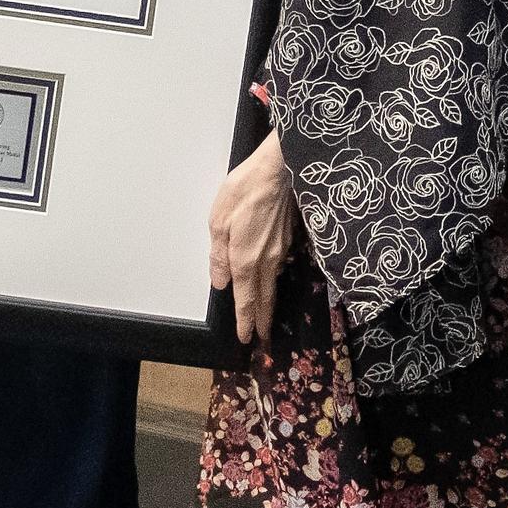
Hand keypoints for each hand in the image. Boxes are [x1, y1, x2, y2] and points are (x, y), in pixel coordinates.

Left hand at [208, 129, 294, 346]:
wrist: (279, 168)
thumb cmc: (245, 190)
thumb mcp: (218, 222)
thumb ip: (219, 257)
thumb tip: (220, 283)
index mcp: (245, 260)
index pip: (246, 300)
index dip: (245, 322)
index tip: (246, 339)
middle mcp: (266, 260)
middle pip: (264, 298)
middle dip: (261, 320)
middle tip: (261, 336)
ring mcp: (281, 249)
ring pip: (274, 283)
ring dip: (269, 302)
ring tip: (266, 314)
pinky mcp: (289, 237)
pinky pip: (279, 266)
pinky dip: (274, 281)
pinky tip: (272, 279)